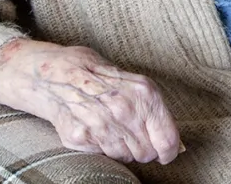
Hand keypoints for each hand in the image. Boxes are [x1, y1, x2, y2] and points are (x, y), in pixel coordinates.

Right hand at [0, 38, 181, 164]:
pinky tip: (96, 129)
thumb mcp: (135, 83)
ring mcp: (101, 125)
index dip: (170, 151)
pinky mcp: (80, 137)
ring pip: (126, 157)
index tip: (167, 153)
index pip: (168, 140)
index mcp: (144, 95)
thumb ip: (155, 111)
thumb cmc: (99, 74)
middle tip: (136, 136)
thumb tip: (174, 140)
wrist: (55, 73)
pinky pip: (103, 155)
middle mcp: (125, 111)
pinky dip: (103, 147)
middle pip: (147, 153)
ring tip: (114, 129)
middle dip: (146, 149)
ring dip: (124, 149)